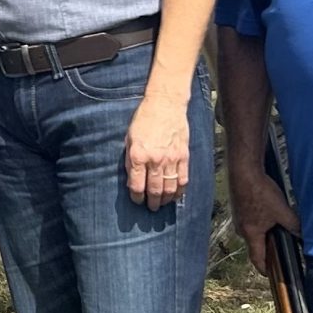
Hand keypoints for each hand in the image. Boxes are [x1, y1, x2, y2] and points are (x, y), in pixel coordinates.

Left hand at [124, 93, 190, 209]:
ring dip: (165, 200)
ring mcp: (171, 159)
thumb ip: (130, 159)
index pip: (137, 185)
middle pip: (154, 190)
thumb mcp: (129, 138)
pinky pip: (183, 179)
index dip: (136, 197)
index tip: (137, 201)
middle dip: (152, 202)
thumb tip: (132, 179)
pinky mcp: (183, 156)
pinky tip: (176, 196)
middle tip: (151, 208)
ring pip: (169, 188)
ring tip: (162, 204)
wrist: (165, 104)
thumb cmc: (144, 119)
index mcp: (138, 155)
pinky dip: (180, 191)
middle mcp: (155, 160)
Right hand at [228, 167, 298, 277]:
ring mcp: (239, 217)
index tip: (271, 275)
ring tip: (277, 226)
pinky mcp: (239, 207)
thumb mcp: (282, 211)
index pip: (257, 259)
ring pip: (253, 231)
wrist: (243, 170)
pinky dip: (260, 221)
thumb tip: (303, 235)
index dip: (265, 269)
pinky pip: (251, 220)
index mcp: (251, 234)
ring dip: (264, 232)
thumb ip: (293, 225)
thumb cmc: (260, 191)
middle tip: (281, 248)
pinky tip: (269, 211)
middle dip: (267, 248)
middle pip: (255, 245)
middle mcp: (242, 228)